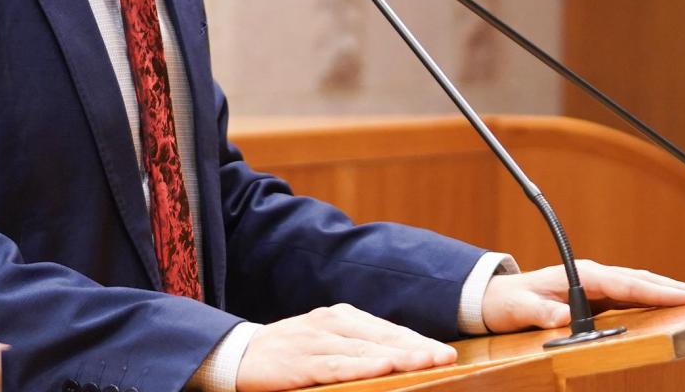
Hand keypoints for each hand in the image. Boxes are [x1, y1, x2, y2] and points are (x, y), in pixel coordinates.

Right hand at [235, 303, 456, 391]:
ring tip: (427, 362)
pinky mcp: (301, 362)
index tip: (446, 352)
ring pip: (365, 350)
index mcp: (341, 317)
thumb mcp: (325, 342)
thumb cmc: (288, 352)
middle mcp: (331, 323)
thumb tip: (398, 356)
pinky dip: (362, 366)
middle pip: (382, 337)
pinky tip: (384, 367)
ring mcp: (315, 341)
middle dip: (417, 348)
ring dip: (399, 356)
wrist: (237, 354)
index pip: (387, 330)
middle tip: (447, 356)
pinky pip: (336, 365)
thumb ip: (357, 347)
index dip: (418, 341)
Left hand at [481, 260, 684, 332]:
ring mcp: (597, 285)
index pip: (626, 284)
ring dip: (668, 292)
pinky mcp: (597, 296)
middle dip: (674, 287)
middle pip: (640, 281)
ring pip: (639, 286)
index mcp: (582, 275)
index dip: (657, 290)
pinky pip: (631, 297)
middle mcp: (594, 276)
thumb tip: (562, 317)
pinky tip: (671, 306)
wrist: (497, 297)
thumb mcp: (520, 309)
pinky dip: (653, 299)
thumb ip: (541, 312)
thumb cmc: (509, 302)